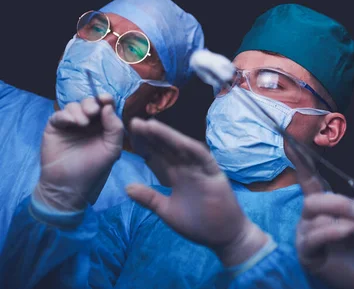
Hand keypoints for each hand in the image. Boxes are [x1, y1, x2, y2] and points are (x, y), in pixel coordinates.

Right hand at [34, 95, 123, 211]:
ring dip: (80, 110)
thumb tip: (108, 106)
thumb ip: (115, 128)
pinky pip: (59, 114)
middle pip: (90, 103)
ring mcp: (71, 124)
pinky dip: (66, 115)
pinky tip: (73, 123)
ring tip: (83, 123)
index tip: (106, 99)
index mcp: (104, 126)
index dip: (106, 99)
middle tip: (93, 112)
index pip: (106, 107)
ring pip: (74, 106)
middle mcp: (88, 123)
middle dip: (92, 104)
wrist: (69, 185)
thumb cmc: (93, 169)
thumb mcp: (112, 149)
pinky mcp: (55, 127)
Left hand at [126, 118, 267, 265]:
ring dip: (168, 137)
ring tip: (150, 125)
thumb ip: (150, 198)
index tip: (129, 135)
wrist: (222, 236)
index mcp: (176, 176)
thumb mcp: (167, 211)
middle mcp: (188, 168)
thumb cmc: (198, 224)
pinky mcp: (214, 174)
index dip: (145, 145)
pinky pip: (202, 158)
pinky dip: (191, 148)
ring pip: (183, 148)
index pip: (158, 156)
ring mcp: (201, 170)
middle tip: (134, 122)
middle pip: (167, 148)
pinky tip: (178, 140)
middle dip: (152, 136)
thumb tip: (127, 188)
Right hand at [292, 151, 353, 288]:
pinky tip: (350, 234)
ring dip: (344, 223)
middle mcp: (309, 217)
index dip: (300, 162)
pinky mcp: (307, 253)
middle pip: (313, 200)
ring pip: (315, 217)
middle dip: (338, 203)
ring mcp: (305, 235)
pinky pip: (315, 236)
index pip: (308, 179)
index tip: (290, 142)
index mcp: (323, 204)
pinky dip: (335, 232)